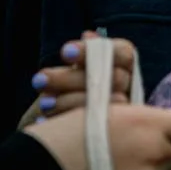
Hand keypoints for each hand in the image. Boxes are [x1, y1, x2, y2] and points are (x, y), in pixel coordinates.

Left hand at [18, 31, 134, 129]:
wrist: (68, 133)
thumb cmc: (72, 91)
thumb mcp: (77, 70)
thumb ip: (86, 54)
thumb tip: (89, 35)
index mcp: (127, 66)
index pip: (123, 52)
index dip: (93, 51)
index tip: (64, 52)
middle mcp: (131, 88)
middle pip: (112, 79)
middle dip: (72, 78)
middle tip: (39, 80)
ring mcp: (126, 113)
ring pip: (105, 104)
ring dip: (69, 101)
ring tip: (43, 102)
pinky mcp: (114, 134)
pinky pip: (94, 128)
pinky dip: (65, 121)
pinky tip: (44, 120)